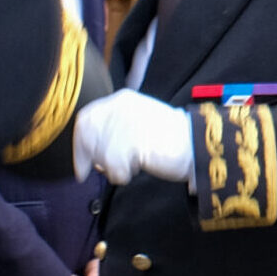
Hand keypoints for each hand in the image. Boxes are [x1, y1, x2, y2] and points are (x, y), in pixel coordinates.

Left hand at [73, 89, 193, 184]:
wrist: (196, 143)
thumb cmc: (168, 138)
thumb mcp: (137, 121)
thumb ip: (113, 129)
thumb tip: (89, 154)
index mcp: (121, 99)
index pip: (85, 119)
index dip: (80, 142)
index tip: (81, 162)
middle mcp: (119, 108)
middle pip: (88, 138)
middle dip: (90, 158)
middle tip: (99, 170)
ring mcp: (124, 125)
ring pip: (99, 155)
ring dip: (113, 167)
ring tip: (134, 164)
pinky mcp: (130, 144)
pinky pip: (113, 169)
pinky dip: (123, 175)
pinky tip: (139, 168)